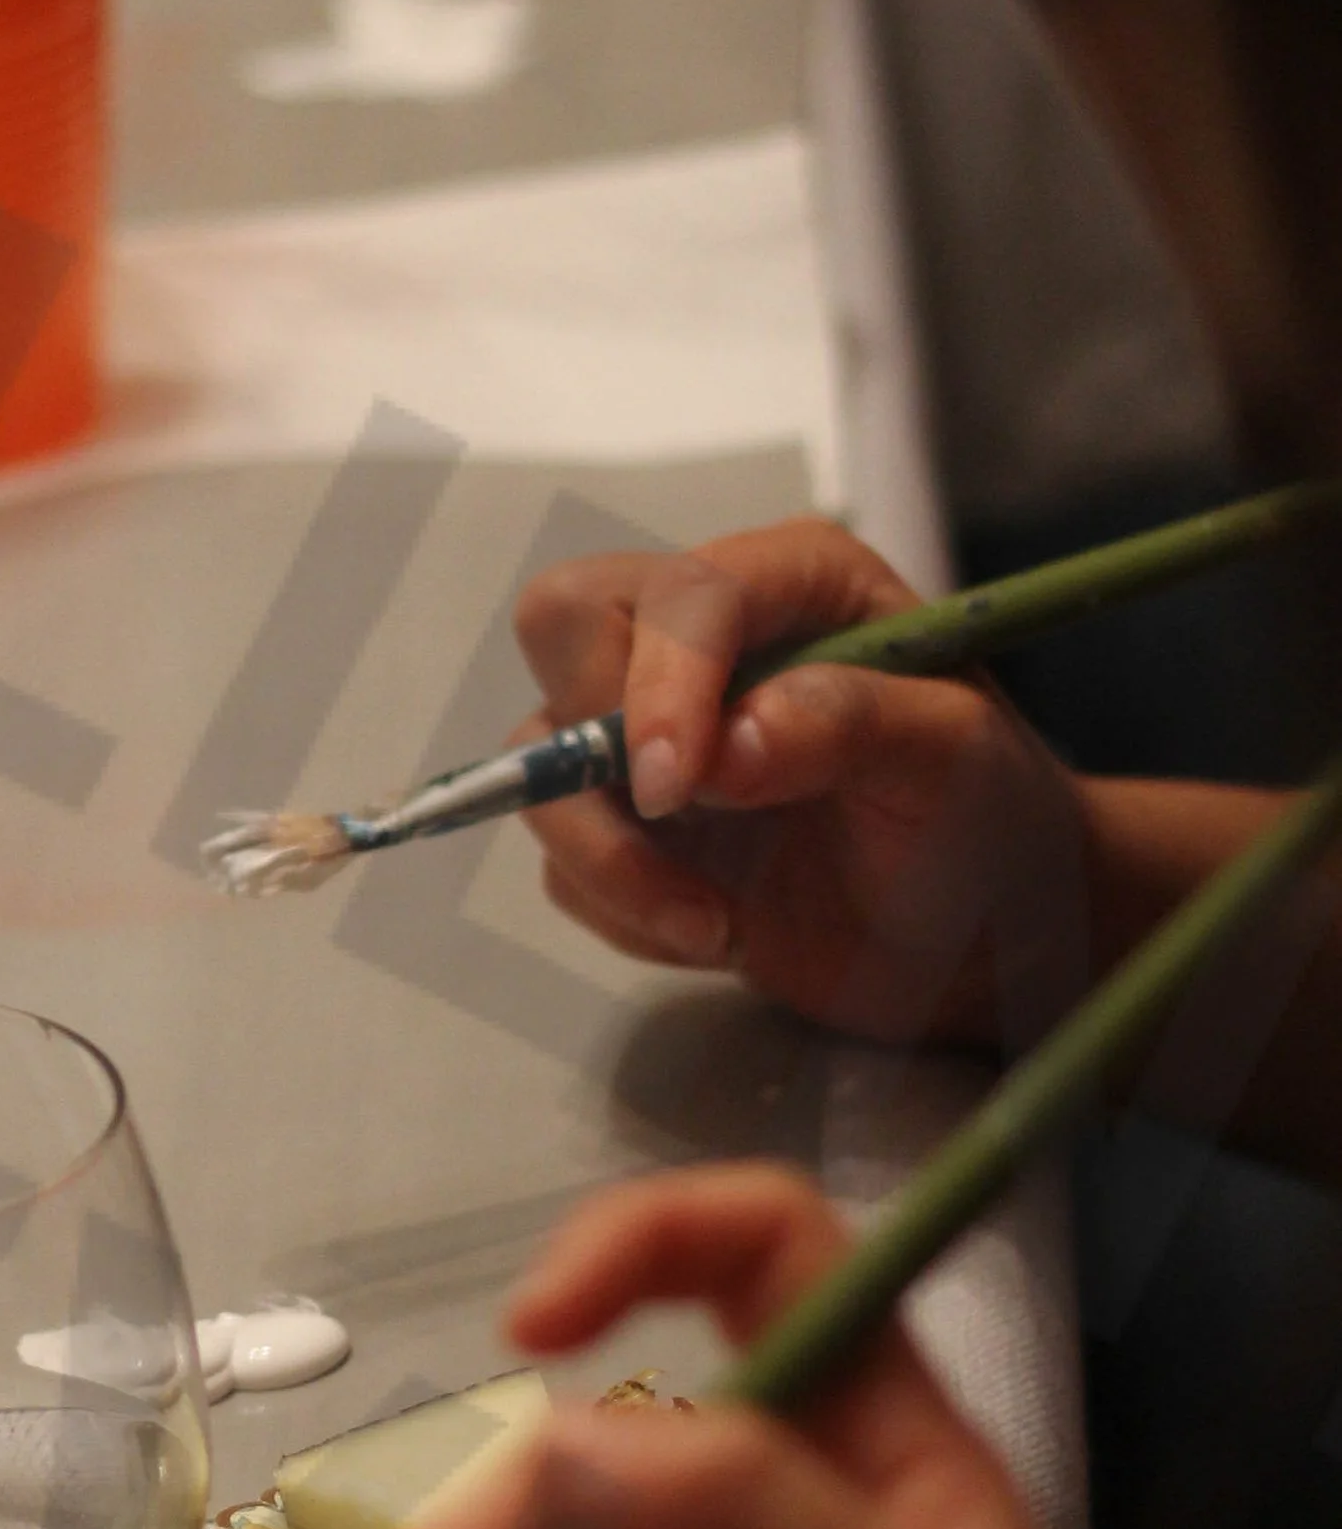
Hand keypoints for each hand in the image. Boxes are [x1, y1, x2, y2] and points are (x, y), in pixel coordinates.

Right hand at [512, 515, 1092, 1049]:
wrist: (985, 945)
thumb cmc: (990, 825)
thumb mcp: (955, 762)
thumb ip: (849, 724)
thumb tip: (725, 744)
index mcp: (792, 583)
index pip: (676, 594)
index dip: (658, 682)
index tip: (681, 789)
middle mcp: (707, 639)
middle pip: (561, 624)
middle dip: (590, 740)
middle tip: (673, 823)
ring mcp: (654, 734)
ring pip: (538, 758)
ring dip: (608, 858)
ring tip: (715, 925)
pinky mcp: (629, 826)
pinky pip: (561, 860)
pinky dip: (623, 911)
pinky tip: (721, 933)